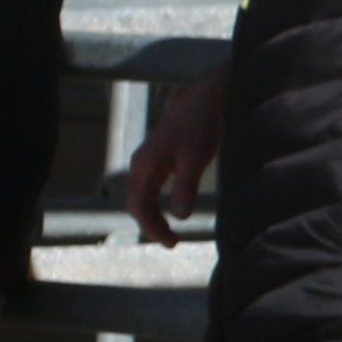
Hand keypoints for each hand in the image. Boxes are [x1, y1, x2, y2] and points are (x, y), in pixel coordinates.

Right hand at [125, 70, 226, 242]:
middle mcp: (141, 164)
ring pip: (142, 194)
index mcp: (144, 165)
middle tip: (172, 243)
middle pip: (137, 202)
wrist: (205, 98)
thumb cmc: (200, 125)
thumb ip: (185, 187)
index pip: (138, 205)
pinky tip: (172, 208)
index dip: (152, 227)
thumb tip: (179, 217)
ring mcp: (149, 160)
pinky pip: (150, 187)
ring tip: (170, 231)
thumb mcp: (195, 159)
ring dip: (153, 215)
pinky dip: (157, 202)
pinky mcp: (160, 157)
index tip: (171, 243)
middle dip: (151, 224)